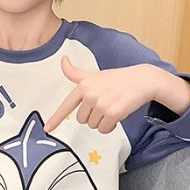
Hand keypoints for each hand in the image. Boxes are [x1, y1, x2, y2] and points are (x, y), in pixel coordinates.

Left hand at [43, 56, 167, 134]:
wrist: (141, 80)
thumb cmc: (117, 79)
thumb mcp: (94, 74)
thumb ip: (75, 73)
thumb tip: (62, 60)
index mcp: (83, 85)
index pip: (66, 105)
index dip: (56, 118)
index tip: (47, 128)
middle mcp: (90, 95)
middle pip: (81, 119)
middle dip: (92, 116)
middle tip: (104, 104)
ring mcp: (101, 104)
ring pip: (93, 125)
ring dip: (102, 121)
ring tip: (112, 106)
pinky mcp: (112, 113)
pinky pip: (104, 129)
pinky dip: (110, 126)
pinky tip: (117, 114)